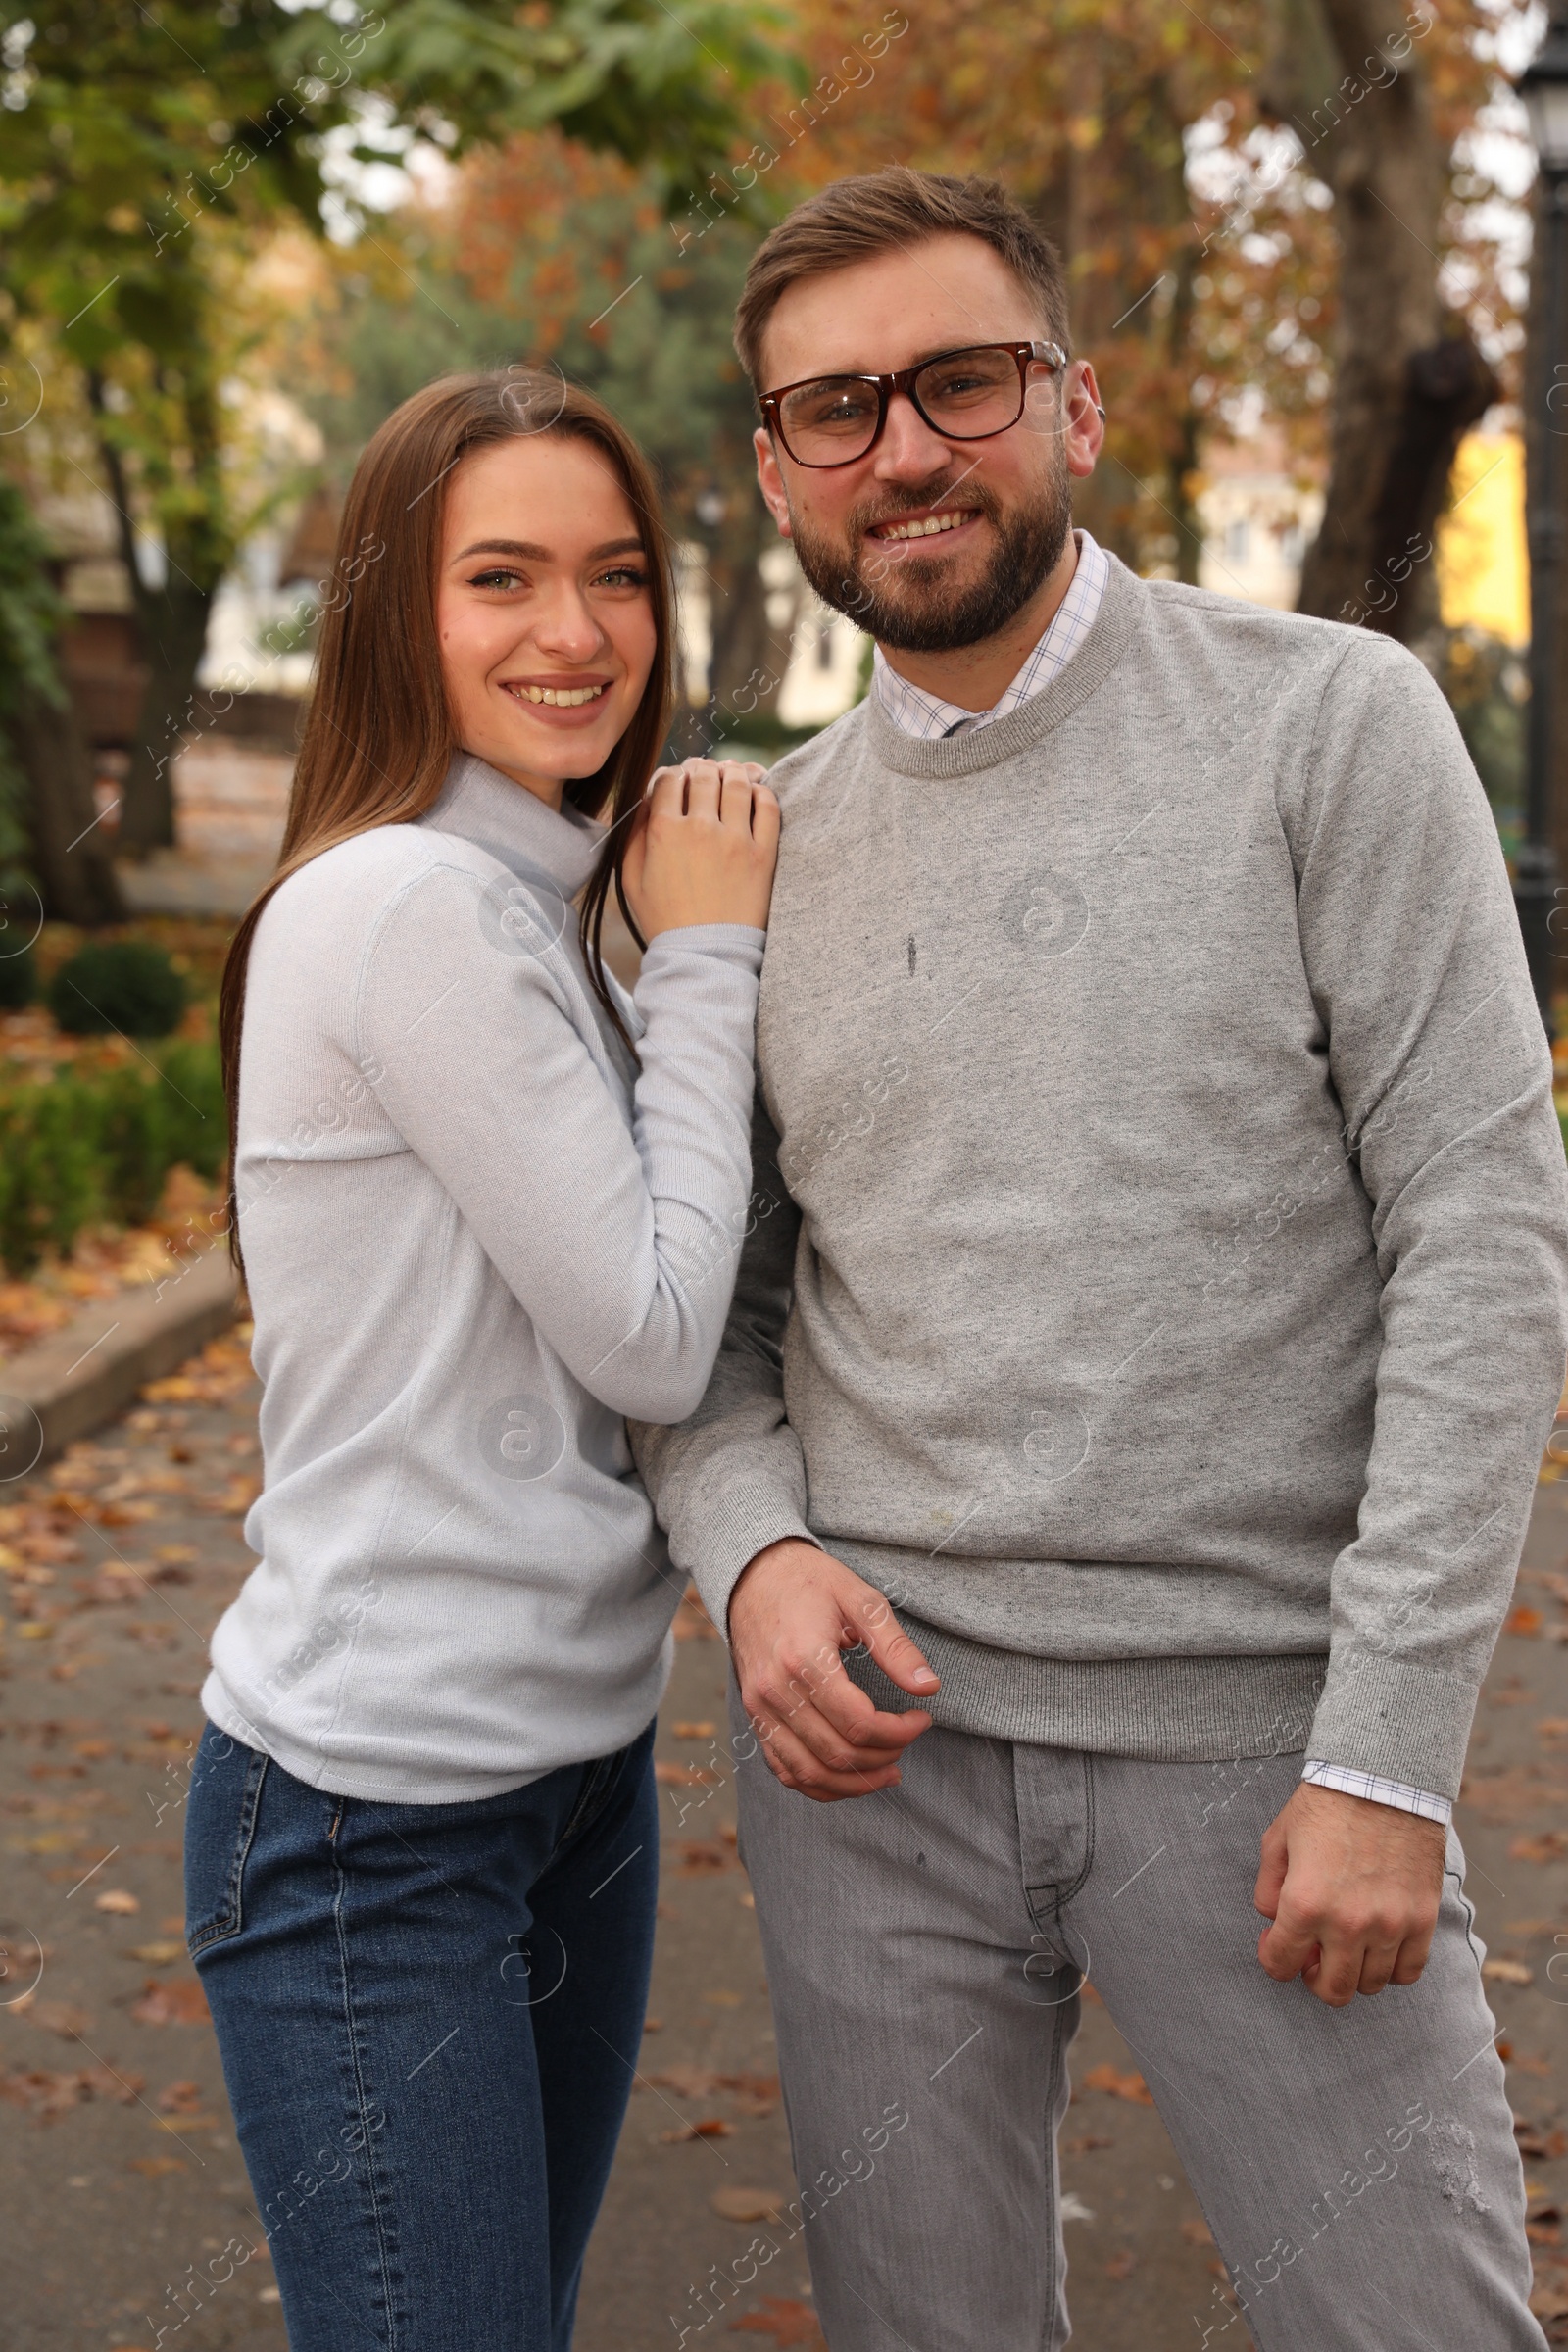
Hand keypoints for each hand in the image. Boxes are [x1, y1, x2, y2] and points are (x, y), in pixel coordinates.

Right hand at [621, 759, 778, 939]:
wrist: (704, 956)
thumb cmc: (665, 921)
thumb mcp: (632, 880)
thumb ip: (634, 836)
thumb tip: (645, 803)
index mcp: (663, 832)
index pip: (669, 779)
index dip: (672, 775)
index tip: (677, 784)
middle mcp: (699, 829)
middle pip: (704, 774)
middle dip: (702, 769)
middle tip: (705, 777)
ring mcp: (734, 840)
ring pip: (736, 783)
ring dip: (732, 774)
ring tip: (730, 779)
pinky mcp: (763, 854)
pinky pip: (768, 806)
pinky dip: (762, 792)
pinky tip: (755, 795)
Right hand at [729, 1539, 939, 1801]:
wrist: (753, 1575)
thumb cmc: (811, 1582)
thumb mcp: (860, 1600)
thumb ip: (895, 1647)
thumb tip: (929, 1687)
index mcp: (804, 1658)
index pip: (858, 1722)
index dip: (900, 1732)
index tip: (922, 1719)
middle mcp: (775, 1690)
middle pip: (837, 1753)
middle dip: (884, 1757)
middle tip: (908, 1739)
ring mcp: (759, 1708)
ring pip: (809, 1772)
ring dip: (855, 1783)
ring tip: (889, 1770)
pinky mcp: (754, 1717)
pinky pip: (784, 1770)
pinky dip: (820, 1785)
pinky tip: (849, 1777)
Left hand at [1254, 1780, 1445, 2005]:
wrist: (1384, 1778)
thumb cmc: (1327, 1804)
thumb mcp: (1278, 1839)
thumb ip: (1268, 1889)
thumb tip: (1273, 1922)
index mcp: (1306, 1903)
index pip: (1280, 1965)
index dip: (1273, 1958)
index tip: (1275, 1943)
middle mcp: (1349, 1924)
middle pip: (1332, 1990)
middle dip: (1313, 1978)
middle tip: (1311, 1956)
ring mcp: (1390, 1925)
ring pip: (1370, 1985)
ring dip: (1352, 1972)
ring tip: (1346, 1946)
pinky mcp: (1422, 1919)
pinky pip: (1409, 1972)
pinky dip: (1391, 1969)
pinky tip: (1378, 1947)